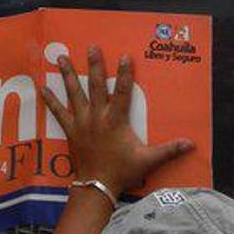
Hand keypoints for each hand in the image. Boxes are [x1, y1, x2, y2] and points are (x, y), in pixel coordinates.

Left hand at [42, 46, 193, 199]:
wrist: (97, 185)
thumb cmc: (122, 171)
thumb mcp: (148, 160)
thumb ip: (169, 150)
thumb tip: (191, 144)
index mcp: (115, 120)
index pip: (122, 92)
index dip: (124, 74)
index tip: (124, 56)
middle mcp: (97, 117)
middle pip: (95, 86)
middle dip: (94, 65)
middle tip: (91, 48)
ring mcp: (81, 122)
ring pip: (74, 93)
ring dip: (67, 75)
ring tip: (61, 57)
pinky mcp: (70, 130)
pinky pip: (58, 112)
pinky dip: (50, 100)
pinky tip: (42, 88)